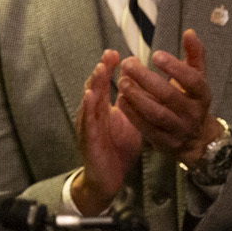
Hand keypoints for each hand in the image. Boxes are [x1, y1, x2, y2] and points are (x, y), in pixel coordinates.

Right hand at [72, 50, 142, 215]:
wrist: (108, 177)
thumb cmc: (117, 148)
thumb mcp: (129, 122)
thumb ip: (134, 105)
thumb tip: (144, 87)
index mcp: (102, 109)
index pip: (104, 84)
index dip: (108, 69)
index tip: (115, 53)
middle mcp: (92, 114)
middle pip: (94, 88)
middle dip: (101, 71)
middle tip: (109, 55)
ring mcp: (88, 126)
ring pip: (89, 101)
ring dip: (93, 84)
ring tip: (100, 69)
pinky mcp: (88, 140)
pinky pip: (87, 122)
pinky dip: (88, 108)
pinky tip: (90, 96)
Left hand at [117, 30, 218, 164]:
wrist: (196, 138)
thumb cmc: (191, 99)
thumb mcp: (197, 78)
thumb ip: (194, 55)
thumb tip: (189, 32)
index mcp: (202, 95)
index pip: (192, 80)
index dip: (175, 67)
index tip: (155, 54)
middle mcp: (192, 113)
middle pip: (169, 96)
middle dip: (146, 79)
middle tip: (128, 63)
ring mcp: (178, 129)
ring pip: (156, 113)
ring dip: (136, 96)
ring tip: (121, 81)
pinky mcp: (164, 142)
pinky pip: (146, 128)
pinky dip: (132, 114)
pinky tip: (120, 100)